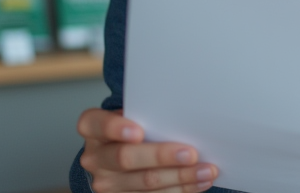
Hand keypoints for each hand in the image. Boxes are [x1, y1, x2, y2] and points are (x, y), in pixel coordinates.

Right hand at [77, 108, 219, 192]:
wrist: (116, 155)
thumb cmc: (131, 128)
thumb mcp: (131, 114)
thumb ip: (147, 115)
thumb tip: (185, 118)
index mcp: (92, 127)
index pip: (98, 125)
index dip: (116, 128)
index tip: (139, 131)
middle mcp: (94, 157)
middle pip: (126, 158)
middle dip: (161, 156)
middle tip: (191, 153)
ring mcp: (106, 183)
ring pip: (146, 182)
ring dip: (181, 177)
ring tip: (207, 170)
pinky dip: (181, 189)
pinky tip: (200, 182)